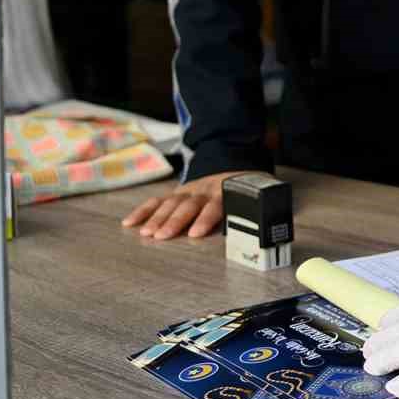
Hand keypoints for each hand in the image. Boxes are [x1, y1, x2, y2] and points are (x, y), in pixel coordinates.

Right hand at [120, 170, 259, 239]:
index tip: (196, 233)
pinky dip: (142, 211)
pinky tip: (128, 223)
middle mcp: (205, 189)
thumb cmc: (249, 188)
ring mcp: (188, 189)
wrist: (235, 162)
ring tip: (146, 233)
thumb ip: (263, 210)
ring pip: (171, 202)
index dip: (206, 219)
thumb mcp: (260, 193)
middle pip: (189, 205)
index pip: (216, 205)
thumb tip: (270, 231)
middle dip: (175, 221)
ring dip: (157, 217)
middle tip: (163, 236)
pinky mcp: (176, 191)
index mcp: (226, 192)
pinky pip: (157, 200)